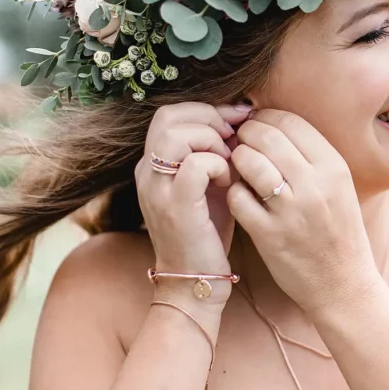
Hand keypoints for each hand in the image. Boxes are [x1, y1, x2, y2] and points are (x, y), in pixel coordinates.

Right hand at [134, 101, 251, 310]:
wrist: (196, 280)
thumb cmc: (208, 231)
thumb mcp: (208, 184)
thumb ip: (215, 153)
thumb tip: (240, 119)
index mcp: (153, 164)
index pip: (170, 113)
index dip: (206, 109)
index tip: (237, 120)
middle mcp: (147, 172)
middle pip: (169, 115)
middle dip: (210, 118)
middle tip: (235, 137)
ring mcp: (157, 189)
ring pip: (177, 134)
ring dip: (212, 140)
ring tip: (228, 161)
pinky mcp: (175, 206)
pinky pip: (194, 164)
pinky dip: (217, 165)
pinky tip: (228, 181)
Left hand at [225, 108, 381, 313]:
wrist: (344, 285)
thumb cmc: (338, 231)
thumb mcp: (339, 186)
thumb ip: (311, 156)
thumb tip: (273, 124)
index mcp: (334, 167)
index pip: (289, 120)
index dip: (265, 117)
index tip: (257, 126)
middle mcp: (315, 185)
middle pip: (266, 135)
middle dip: (246, 134)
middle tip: (239, 143)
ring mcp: (291, 211)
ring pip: (248, 162)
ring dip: (236, 160)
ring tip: (238, 168)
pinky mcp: (270, 235)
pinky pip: (237, 198)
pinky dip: (233, 192)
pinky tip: (241, 197)